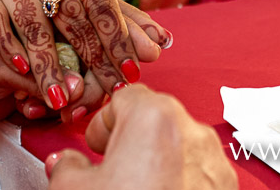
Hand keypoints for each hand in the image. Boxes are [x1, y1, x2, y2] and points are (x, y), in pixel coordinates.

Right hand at [0, 0, 172, 114]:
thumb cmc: (65, 0)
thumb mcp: (96, 5)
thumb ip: (127, 24)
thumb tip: (161, 43)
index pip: (104, 4)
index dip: (119, 39)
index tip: (132, 71)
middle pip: (72, 17)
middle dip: (92, 59)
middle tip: (107, 91)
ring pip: (35, 27)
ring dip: (50, 66)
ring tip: (63, 99)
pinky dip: (12, 49)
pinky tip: (25, 71)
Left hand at [0, 28, 79, 125]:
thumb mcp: (0, 65)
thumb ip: (37, 76)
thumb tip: (77, 87)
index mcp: (40, 23)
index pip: (77, 44)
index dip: (84, 70)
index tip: (78, 93)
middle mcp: (47, 44)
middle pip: (80, 70)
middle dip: (72, 92)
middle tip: (59, 107)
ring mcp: (43, 69)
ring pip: (70, 90)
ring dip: (55, 104)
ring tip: (30, 107)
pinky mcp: (37, 92)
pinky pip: (55, 105)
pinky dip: (45, 112)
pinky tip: (26, 111)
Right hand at [45, 85, 237, 189]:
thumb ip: (66, 166)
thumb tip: (64, 163)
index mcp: (155, 119)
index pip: (125, 98)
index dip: (103, 121)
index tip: (94, 145)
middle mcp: (192, 134)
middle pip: (156, 118)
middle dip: (131, 140)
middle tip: (109, 170)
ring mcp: (215, 164)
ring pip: (181, 146)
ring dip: (158, 162)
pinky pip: (198, 174)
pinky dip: (179, 183)